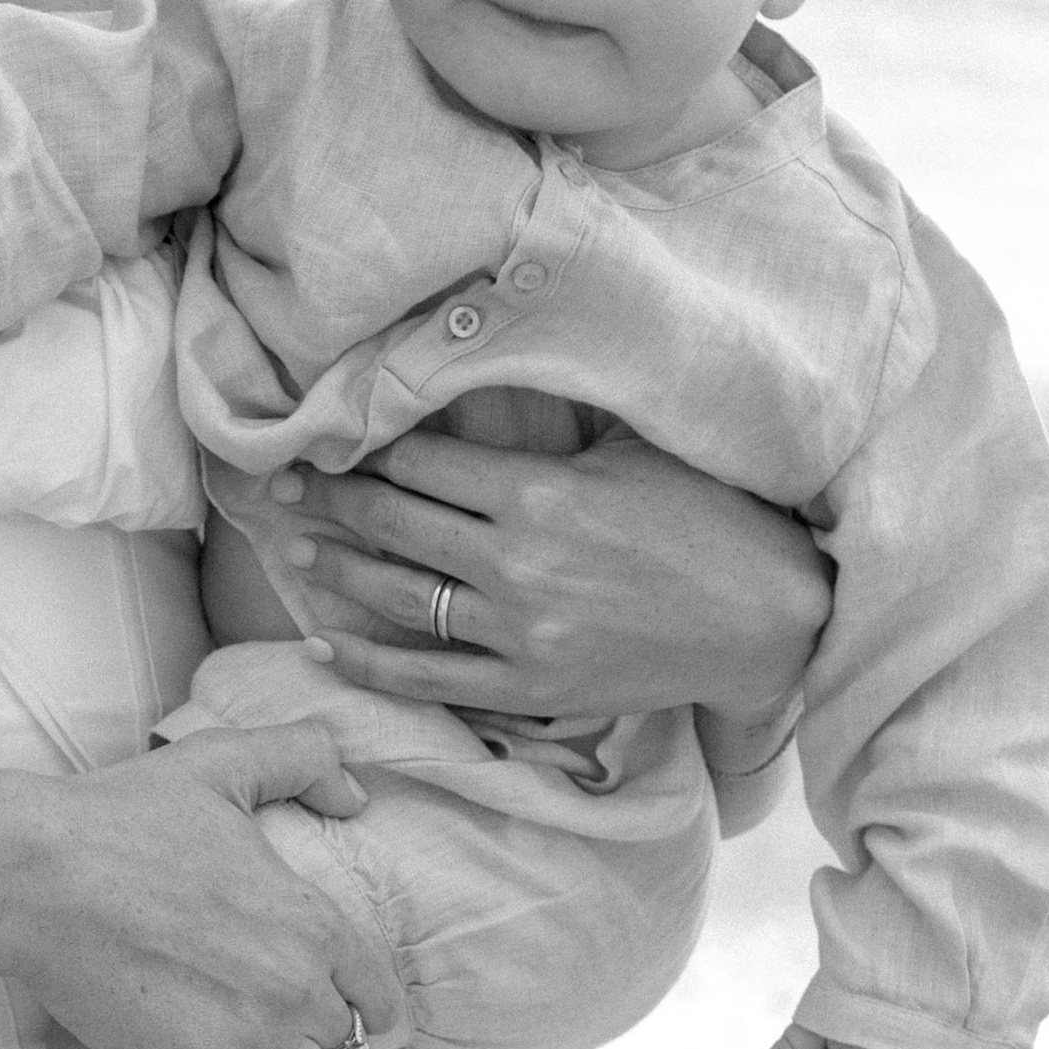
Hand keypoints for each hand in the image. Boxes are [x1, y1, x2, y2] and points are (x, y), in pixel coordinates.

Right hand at [0, 723, 403, 1048]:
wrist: (36, 876)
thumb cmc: (119, 817)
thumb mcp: (218, 762)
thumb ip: (302, 759)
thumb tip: (357, 796)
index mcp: (312, 918)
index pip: (381, 997)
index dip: (357, 1005)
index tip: (322, 1004)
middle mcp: (296, 985)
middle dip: (322, 1048)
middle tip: (280, 1037)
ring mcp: (250, 1039)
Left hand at [266, 426, 829, 718]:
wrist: (768, 621)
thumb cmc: (709, 519)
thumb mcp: (635, 447)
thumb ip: (561, 420)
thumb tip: (500, 359)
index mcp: (538, 491)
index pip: (423, 460)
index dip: (366, 445)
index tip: (325, 434)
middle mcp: (516, 562)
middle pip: (397, 522)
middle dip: (333, 499)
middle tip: (280, 485)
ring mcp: (520, 632)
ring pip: (403, 599)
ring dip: (342, 572)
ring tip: (299, 549)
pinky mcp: (533, 689)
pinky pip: (434, 678)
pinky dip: (375, 664)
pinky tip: (330, 644)